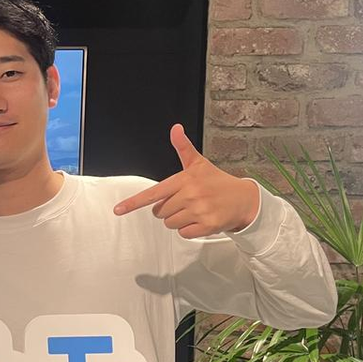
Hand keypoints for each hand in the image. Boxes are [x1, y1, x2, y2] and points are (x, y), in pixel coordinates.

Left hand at [112, 124, 259, 238]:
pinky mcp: (208, 225)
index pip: (154, 193)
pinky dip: (189, 230)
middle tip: (186, 202)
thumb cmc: (217, 182)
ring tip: (194, 210)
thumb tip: (175, 128)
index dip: (133, 202)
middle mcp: (191, 194)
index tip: (118, 210)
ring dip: (178, 220)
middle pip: (160, 212)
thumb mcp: (198, 163)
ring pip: (170, 224)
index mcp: (184, 179)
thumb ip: (183, 148)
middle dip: (168, 209)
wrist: (244, 199)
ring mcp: (200, 210)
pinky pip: (184, 233)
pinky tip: (200, 220)